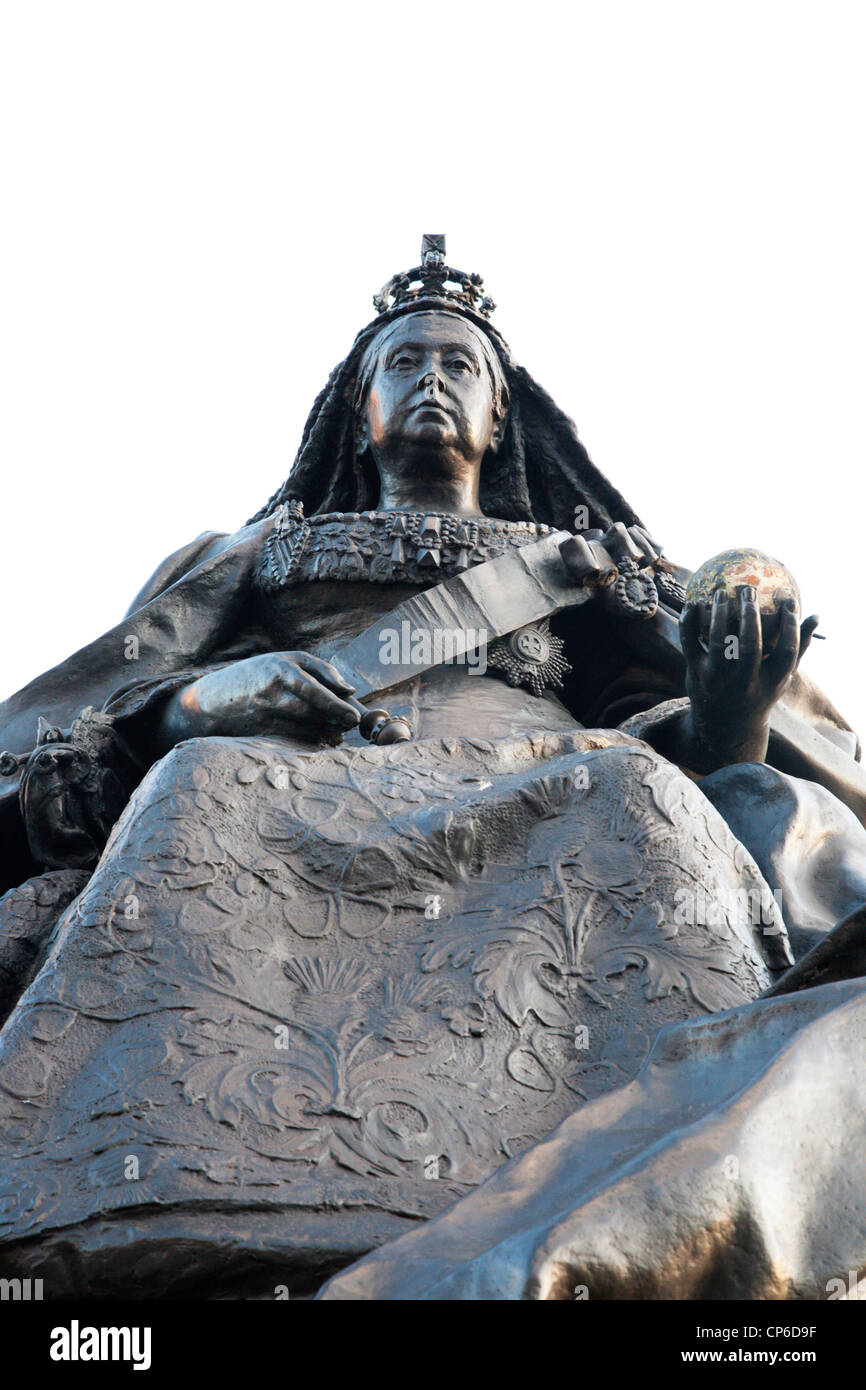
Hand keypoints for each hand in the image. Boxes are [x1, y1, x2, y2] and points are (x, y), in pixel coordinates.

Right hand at [156, 651, 359, 749]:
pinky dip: (310, 739)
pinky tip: (321, 738)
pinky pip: (294, 737)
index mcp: (280, 666)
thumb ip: (319, 671)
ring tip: (338, 731)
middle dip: (336, 716)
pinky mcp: (261, 731)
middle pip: (313, 705)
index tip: (353, 711)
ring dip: (326, 729)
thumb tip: (349, 690)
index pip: (316, 683)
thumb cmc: (256, 677)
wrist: (210, 702)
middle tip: (351, 723)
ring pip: (305, 723)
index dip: (337, 701)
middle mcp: (272, 688)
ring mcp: (265, 711)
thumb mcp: (283, 662)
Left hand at [679, 586, 818, 770]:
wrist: (725, 727)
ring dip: (719, 613)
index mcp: (771, 682)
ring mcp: (718, 679)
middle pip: (750, 646)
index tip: (788, 600)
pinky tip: (692, 603)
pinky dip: (689, 622)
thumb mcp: (781, 677)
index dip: (790, 625)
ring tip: (721, 592)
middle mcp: (745, 682)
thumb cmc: (759, 692)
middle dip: (751, 615)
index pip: (786, 652)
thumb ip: (799, 647)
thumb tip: (816, 616)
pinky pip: (689, 644)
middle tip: (749, 589)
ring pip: (718, 642)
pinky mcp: (696, 674)